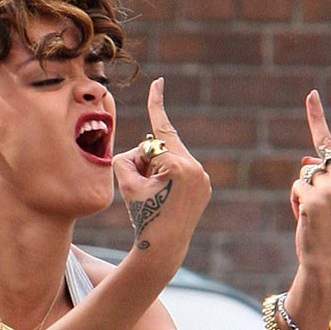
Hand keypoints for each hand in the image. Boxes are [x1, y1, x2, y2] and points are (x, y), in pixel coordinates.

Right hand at [113, 77, 210, 253]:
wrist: (163, 247)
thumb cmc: (142, 215)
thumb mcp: (126, 182)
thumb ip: (128, 157)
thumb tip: (142, 150)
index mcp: (178, 165)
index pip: (160, 130)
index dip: (156, 104)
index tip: (158, 82)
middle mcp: (196, 168)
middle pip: (161, 148)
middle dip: (145, 161)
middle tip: (141, 187)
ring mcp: (203, 177)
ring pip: (170, 159)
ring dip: (156, 170)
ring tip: (154, 197)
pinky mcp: (204, 186)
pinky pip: (180, 171)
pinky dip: (168, 178)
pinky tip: (165, 198)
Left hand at [289, 90, 330, 287]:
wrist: (329, 258)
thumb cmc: (329, 226)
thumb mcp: (330, 196)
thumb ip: (323, 174)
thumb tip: (307, 158)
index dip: (316, 119)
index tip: (310, 94)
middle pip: (317, 160)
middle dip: (311, 179)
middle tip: (320, 205)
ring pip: (304, 173)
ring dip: (302, 192)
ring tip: (314, 213)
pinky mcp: (317, 196)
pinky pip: (296, 186)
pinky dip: (295, 201)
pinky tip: (307, 216)